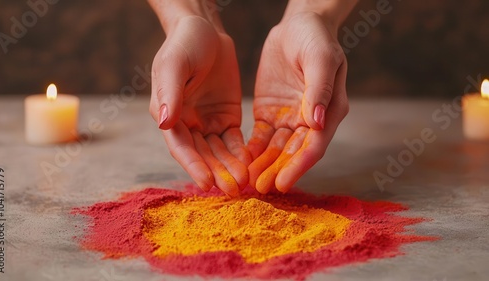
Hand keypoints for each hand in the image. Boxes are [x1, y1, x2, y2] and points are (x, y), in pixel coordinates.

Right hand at [150, 16, 250, 196]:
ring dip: (229, 167)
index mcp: (168, 113)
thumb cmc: (184, 43)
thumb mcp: (174, 63)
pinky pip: (234, 140)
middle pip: (202, 154)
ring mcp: (207, 122)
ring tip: (244, 182)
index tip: (206, 183)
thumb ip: (170, 92)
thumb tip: (164, 122)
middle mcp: (187, 123)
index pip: (180, 146)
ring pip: (218, 152)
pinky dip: (240, 153)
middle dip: (216, 173)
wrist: (206, 29)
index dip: (192, 165)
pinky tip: (250, 164)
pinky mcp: (227, 118)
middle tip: (232, 190)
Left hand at [248, 12, 348, 193]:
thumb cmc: (315, 38)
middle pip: (294, 152)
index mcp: (329, 110)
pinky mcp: (270, 113)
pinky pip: (261, 137)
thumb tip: (317, 123)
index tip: (283, 183)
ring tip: (249, 182)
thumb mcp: (320, 58)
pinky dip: (253, 150)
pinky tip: (242, 162)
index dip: (299, 166)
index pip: (314, 145)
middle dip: (278, 171)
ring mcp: (289, 118)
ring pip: (276, 149)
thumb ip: (319, 90)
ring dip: (264, 165)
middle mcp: (310, 120)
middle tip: (261, 189)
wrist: (298, 24)